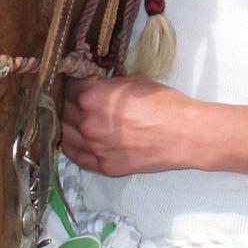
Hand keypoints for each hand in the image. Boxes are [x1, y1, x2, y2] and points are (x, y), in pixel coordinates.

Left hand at [61, 74, 195, 175]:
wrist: (183, 134)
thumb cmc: (162, 103)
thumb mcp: (133, 81)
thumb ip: (108, 85)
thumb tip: (97, 84)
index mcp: (92, 97)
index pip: (70, 87)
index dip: (75, 83)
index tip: (81, 83)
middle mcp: (87, 124)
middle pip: (64, 111)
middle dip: (70, 102)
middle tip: (77, 99)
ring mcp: (94, 148)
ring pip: (65, 134)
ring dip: (67, 124)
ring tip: (73, 119)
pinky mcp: (103, 166)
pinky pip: (76, 156)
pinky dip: (72, 146)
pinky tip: (73, 140)